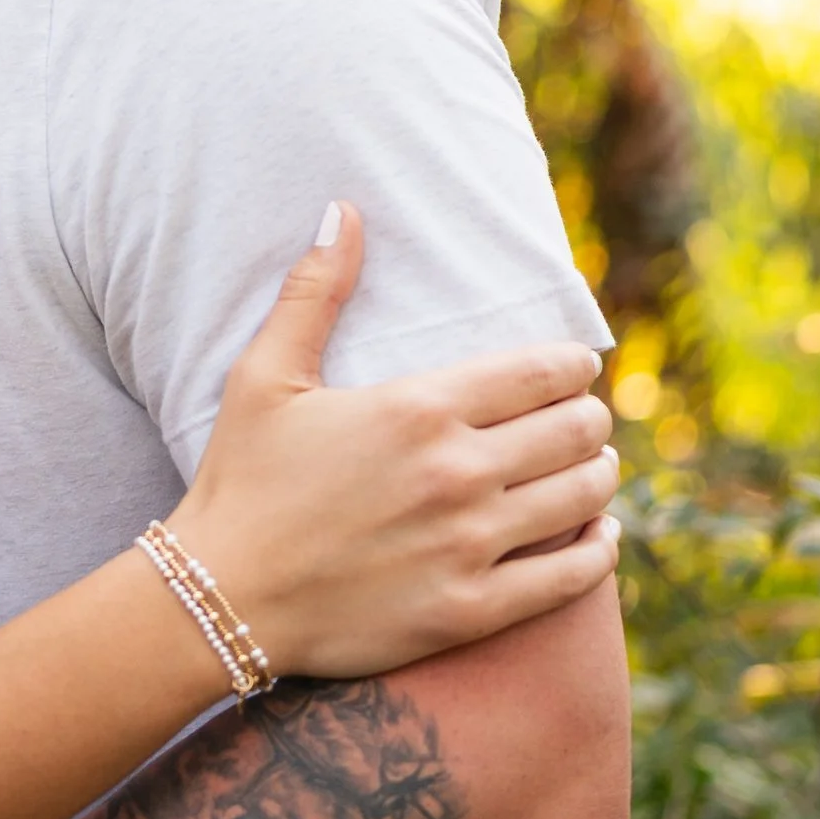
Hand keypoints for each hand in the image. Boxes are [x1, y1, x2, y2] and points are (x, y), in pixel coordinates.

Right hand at [170, 201, 619, 682]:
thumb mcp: (265, 377)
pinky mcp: (470, 609)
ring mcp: (468, 544)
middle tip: (581, 421)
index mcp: (419, 407)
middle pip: (576, 430)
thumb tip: (343, 209)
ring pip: (584, 496)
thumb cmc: (241, 481)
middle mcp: (457, 472)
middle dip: (588, 418)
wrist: (220, 598)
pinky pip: (571, 577)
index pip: (542, 371)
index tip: (574, 369)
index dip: (572, 366)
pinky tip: (597, 538)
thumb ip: (315, 293)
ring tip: (591, 470)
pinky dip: (597, 551)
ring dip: (598, 476)